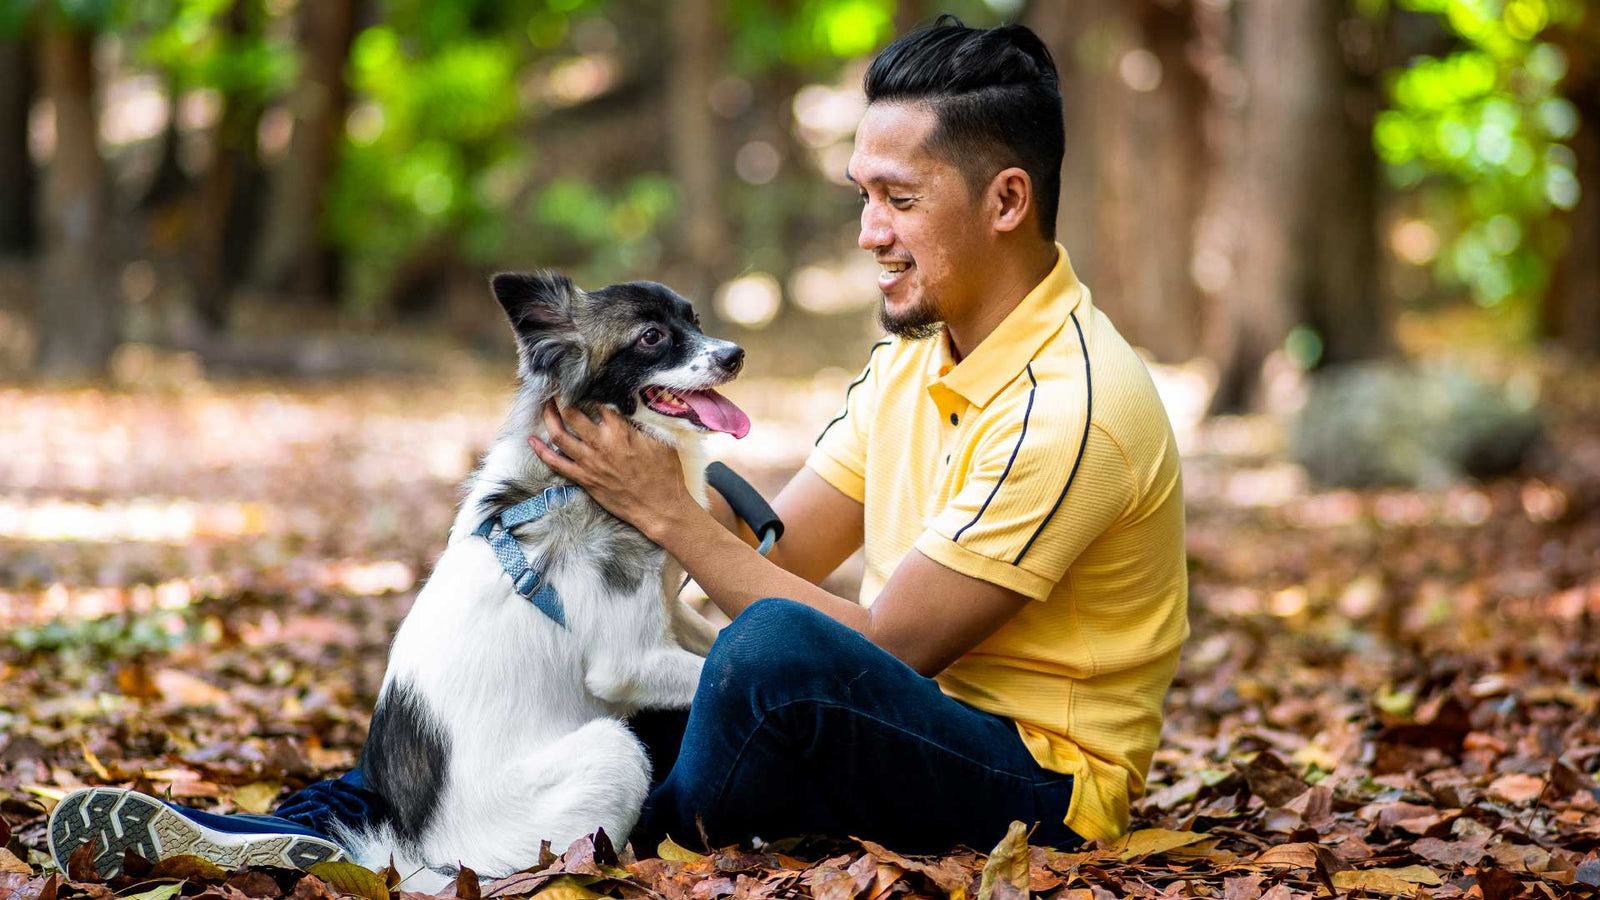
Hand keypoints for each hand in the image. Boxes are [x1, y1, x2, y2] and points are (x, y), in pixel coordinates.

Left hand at [528, 401, 693, 537]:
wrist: (659, 507)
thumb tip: (631, 402)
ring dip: (549, 417)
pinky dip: (541, 451)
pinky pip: (556, 463)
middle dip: (561, 397)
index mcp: (620, 431)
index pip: (597, 401)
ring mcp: (589, 463)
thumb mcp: (660, 440)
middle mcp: (600, 444)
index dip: (587, 388)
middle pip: (571, 414)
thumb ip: (642, 420)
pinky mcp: (584, 479)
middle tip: (557, 388)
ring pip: (559, 435)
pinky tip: (532, 440)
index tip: (582, 380)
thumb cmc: (664, 474)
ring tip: (546, 406)